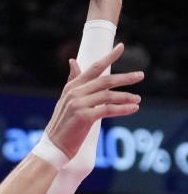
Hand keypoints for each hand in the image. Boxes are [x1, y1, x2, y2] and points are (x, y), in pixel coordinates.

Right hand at [44, 42, 142, 159]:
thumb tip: (73, 61)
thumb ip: (73, 80)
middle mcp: (75, 93)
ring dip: (126, 97)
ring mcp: (79, 104)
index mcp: (72, 87)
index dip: (108, 57)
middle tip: (140, 75)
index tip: (121, 47)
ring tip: (138, 99)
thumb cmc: (62, 125)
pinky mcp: (84, 117)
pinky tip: (133, 109)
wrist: (53, 146)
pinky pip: (108, 110)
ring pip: (109, 95)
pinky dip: (123, 109)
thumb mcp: (65, 100)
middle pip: (105, 80)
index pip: (94, 68)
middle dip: (125, 78)